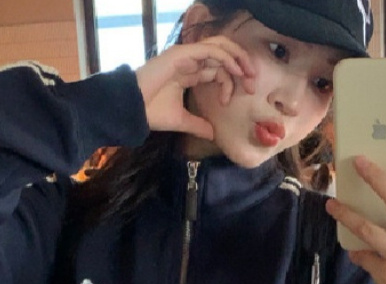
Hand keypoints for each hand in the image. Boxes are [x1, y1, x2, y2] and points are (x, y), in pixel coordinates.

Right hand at [135, 37, 255, 140]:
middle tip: (252, 84)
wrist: (132, 110)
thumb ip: (198, 126)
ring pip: (219, 47)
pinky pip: (210, 49)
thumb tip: (213, 135)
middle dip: (241, 67)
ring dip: (237, 59)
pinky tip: (236, 70)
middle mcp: (189, 61)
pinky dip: (226, 57)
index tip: (233, 101)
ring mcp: (186, 55)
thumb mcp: (181, 121)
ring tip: (249, 75)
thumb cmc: (151, 113)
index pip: (216, 70)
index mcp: (188, 73)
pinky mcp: (182, 54)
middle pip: (222, 56)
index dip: (230, 82)